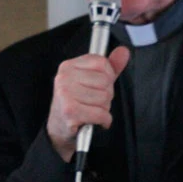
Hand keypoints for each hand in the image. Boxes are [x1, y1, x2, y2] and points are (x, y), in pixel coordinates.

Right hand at [46, 46, 129, 160]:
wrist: (59, 129)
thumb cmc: (76, 104)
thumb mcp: (92, 82)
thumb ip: (110, 66)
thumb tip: (123, 52)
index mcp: (68, 66)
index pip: (101, 62)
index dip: (108, 77)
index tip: (98, 86)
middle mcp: (64, 77)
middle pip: (105, 81)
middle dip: (106, 95)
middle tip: (93, 102)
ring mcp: (65, 94)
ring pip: (104, 98)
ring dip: (104, 109)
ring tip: (91, 111)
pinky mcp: (70, 111)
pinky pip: (101, 114)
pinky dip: (104, 120)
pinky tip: (94, 121)